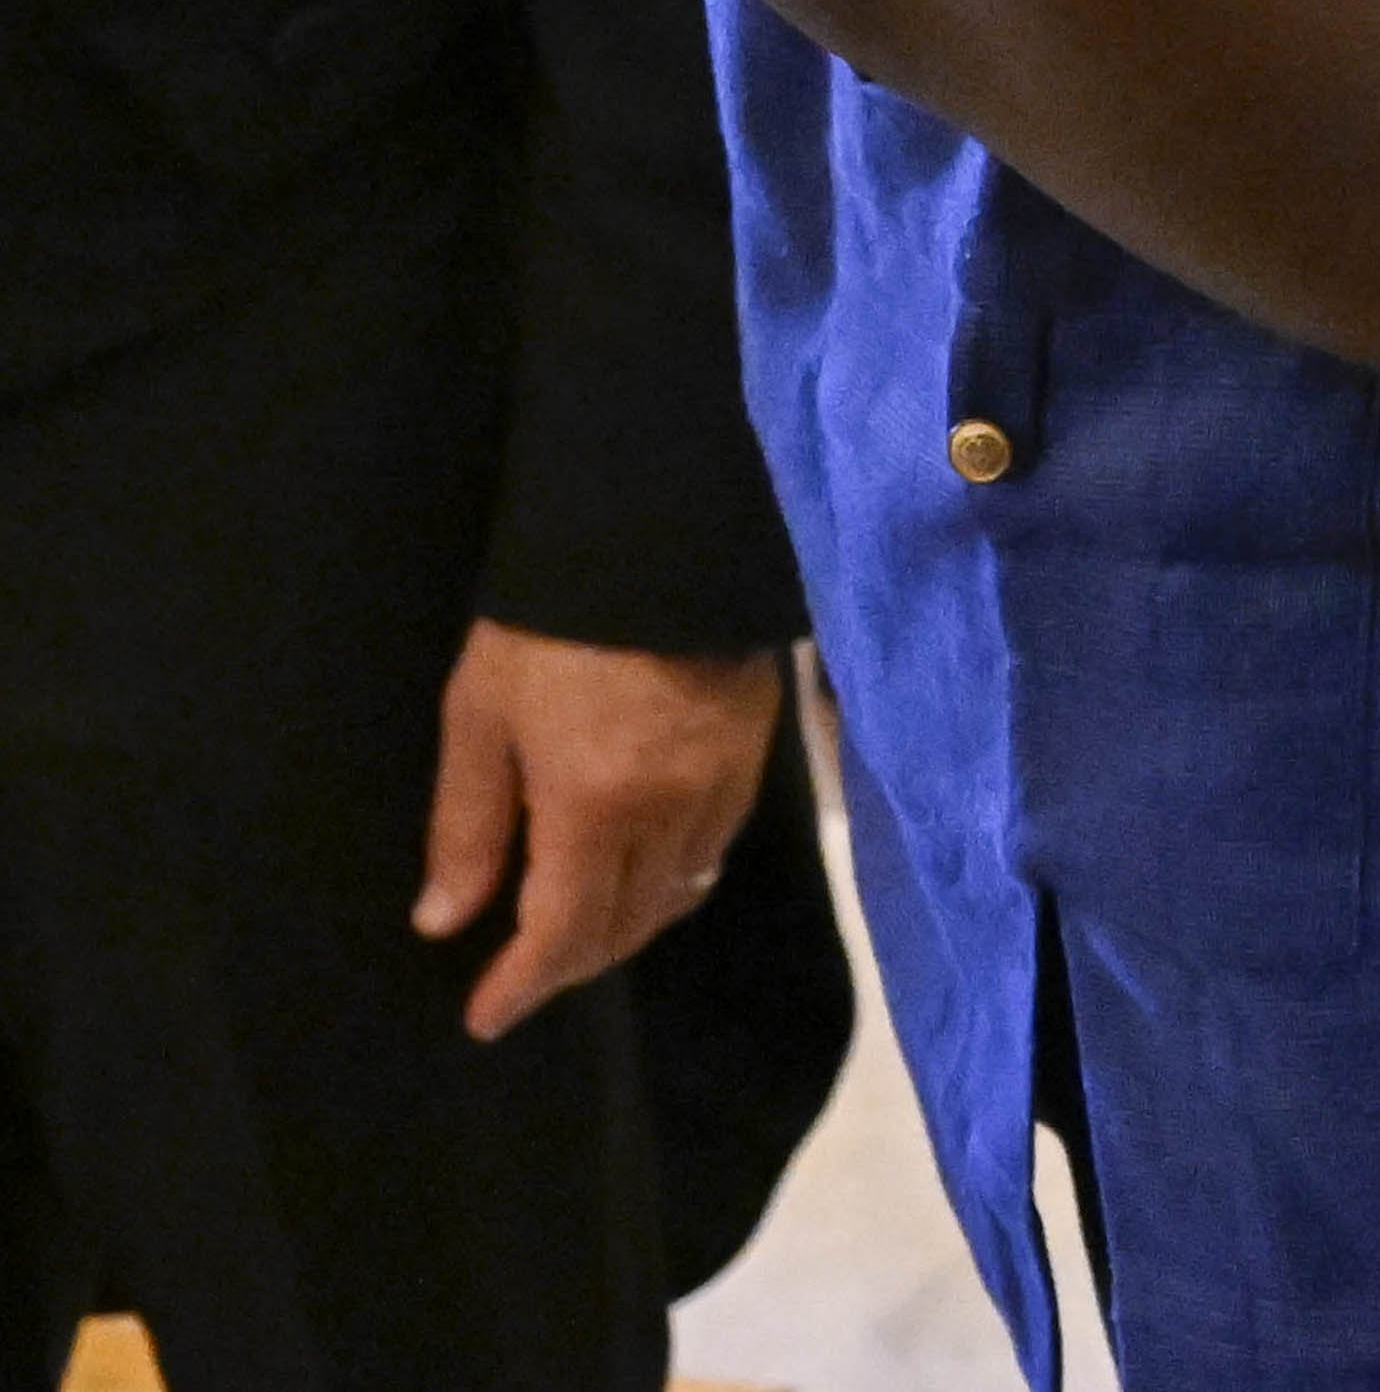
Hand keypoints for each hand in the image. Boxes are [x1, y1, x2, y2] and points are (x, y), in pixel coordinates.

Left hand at [418, 624, 783, 1038]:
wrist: (663, 542)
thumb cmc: (550, 630)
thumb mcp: (480, 719)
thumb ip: (466, 827)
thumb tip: (443, 922)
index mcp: (594, 807)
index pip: (564, 932)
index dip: (523, 985)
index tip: (485, 1018)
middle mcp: (670, 813)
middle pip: (627, 925)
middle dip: (570, 964)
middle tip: (521, 979)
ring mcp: (722, 787)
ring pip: (678, 894)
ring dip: (624, 926)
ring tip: (577, 931)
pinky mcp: (755, 757)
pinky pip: (712, 851)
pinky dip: (671, 882)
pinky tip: (642, 871)